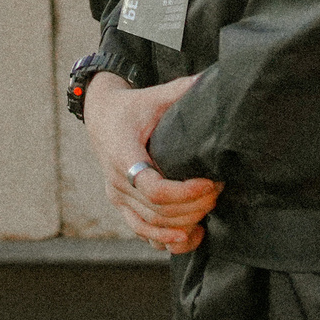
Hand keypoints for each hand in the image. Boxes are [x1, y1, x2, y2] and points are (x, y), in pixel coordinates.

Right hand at [84, 73, 219, 253]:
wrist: (101, 115)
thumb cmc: (133, 107)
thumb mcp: (155, 96)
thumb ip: (183, 90)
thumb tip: (213, 79)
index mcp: (123, 154)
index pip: (153, 189)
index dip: (185, 193)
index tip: (210, 182)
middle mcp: (116, 180)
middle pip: (158, 211)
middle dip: (194, 206)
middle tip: (218, 190)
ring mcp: (117, 195)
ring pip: (151, 226)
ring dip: (184, 224)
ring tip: (209, 212)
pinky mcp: (121, 205)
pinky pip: (142, 232)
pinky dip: (167, 240)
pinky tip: (192, 236)